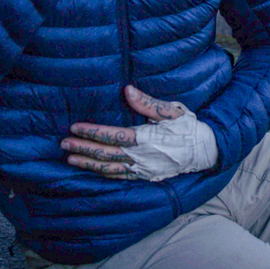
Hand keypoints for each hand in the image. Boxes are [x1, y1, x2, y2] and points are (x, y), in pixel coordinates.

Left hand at [62, 85, 185, 178]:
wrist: (206, 151)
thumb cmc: (188, 128)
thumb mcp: (171, 111)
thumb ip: (148, 103)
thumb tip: (127, 90)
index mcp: (146, 138)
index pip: (112, 135)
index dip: (92, 132)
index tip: (75, 127)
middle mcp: (141, 157)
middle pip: (105, 154)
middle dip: (82, 148)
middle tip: (64, 143)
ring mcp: (142, 170)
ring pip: (109, 169)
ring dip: (88, 164)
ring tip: (70, 158)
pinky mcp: (145, 177)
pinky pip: (119, 178)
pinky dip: (102, 174)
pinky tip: (91, 170)